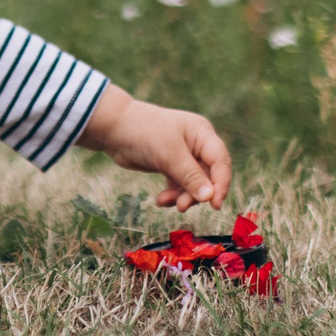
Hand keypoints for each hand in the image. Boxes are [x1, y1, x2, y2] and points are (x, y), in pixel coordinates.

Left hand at [75, 86, 230, 211]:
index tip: (215, 205)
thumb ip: (190, 177)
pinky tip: (160, 200)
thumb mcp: (169, 155)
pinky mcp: (170, 165)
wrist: (114, 128)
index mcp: (202, 134)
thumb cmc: (145, 133)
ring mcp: (184, 156)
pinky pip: (179, 185)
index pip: (220, 162)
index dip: (221, 184)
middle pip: (207, 176)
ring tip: (165, 202)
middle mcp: (197, 145)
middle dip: (195, 193)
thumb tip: (210, 198)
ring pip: (193, 184)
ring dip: (181, 196)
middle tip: (182, 206)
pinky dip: (172, 194)